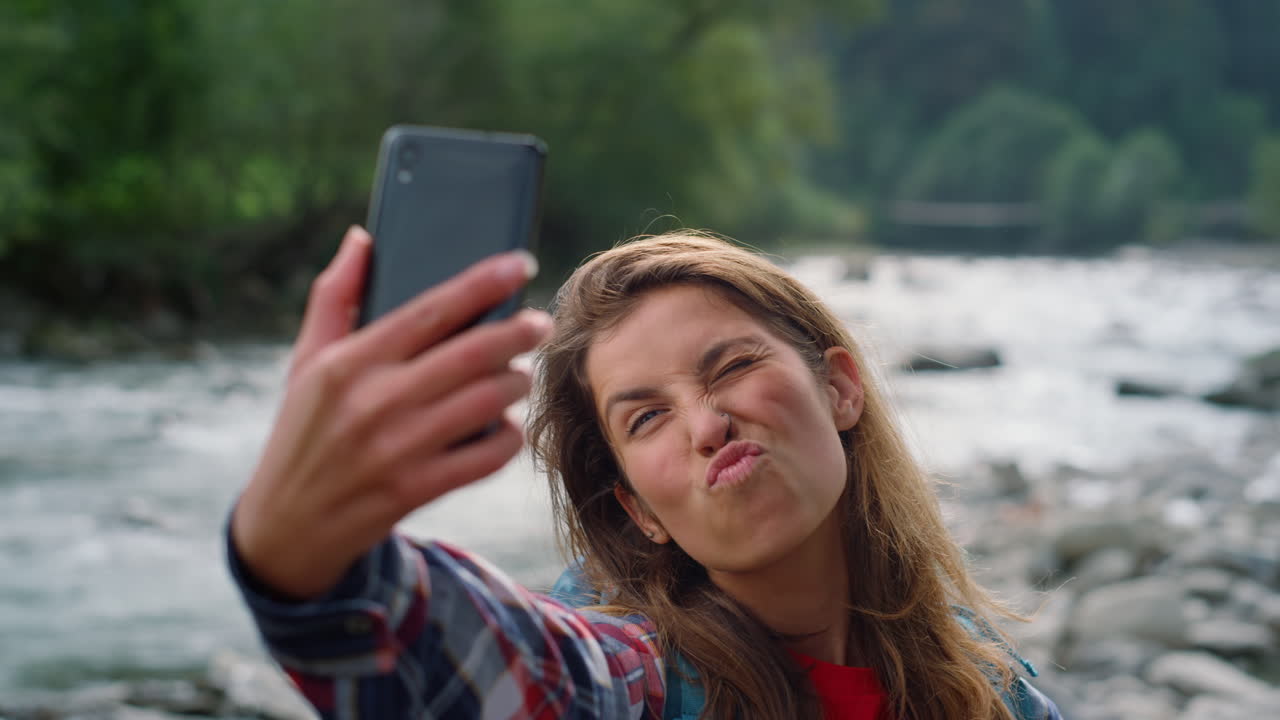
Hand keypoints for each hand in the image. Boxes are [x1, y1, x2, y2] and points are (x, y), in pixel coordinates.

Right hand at [231, 226, 550, 598]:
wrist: (285, 528)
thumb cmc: (303, 431)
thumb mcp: (305, 363)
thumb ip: (334, 297)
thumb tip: (362, 238)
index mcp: (348, 362)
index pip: (431, 310)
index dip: (483, 283)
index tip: (521, 263)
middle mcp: (374, 402)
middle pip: (472, 354)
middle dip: (519, 332)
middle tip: (539, 323)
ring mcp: (396, 449)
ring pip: (487, 402)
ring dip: (516, 384)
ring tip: (518, 375)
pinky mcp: (414, 489)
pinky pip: (486, 456)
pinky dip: (507, 437)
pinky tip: (505, 426)